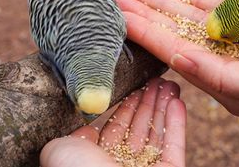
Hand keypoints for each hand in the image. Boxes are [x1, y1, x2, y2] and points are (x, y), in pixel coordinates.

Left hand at [40, 78, 185, 166]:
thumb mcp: (60, 150)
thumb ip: (74, 136)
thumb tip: (87, 128)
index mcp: (98, 160)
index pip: (117, 127)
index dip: (128, 105)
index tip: (137, 86)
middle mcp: (123, 165)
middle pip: (140, 127)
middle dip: (149, 102)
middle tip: (158, 80)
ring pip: (158, 134)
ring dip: (164, 107)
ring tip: (170, 85)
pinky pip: (175, 146)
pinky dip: (177, 124)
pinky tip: (177, 102)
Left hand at [115, 0, 238, 115]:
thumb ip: (222, 79)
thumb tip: (179, 60)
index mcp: (231, 89)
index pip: (179, 59)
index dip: (149, 38)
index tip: (123, 19)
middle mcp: (231, 66)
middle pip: (180, 38)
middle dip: (148, 18)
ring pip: (193, 22)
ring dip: (164, 5)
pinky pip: (217, 9)